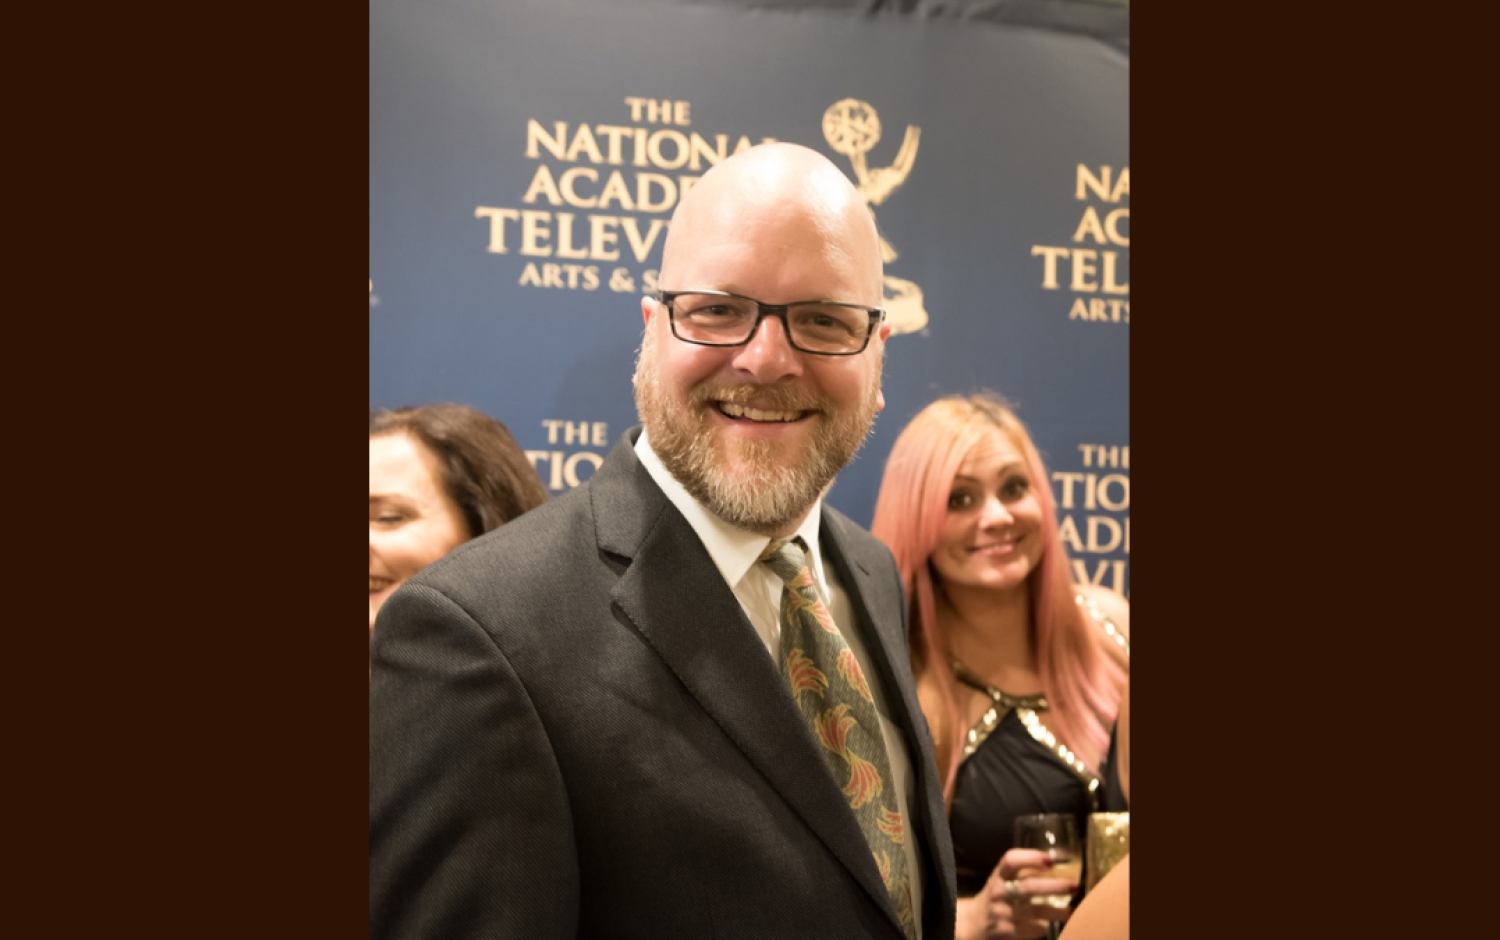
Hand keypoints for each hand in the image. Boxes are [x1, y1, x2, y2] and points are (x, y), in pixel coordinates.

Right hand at [963, 848, 1077, 938]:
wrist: (974, 923)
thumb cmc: (997, 896)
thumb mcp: (1002, 880)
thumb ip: (1023, 873)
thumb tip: (1058, 864)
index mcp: (998, 875)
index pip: (1011, 860)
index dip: (1031, 858)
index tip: (1051, 859)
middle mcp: (998, 893)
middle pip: (1028, 887)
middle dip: (1054, 886)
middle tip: (1073, 886)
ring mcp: (1002, 913)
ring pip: (1035, 911)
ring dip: (1056, 911)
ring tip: (1070, 910)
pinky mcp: (1008, 932)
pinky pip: (1033, 929)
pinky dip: (1044, 927)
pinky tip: (1052, 925)